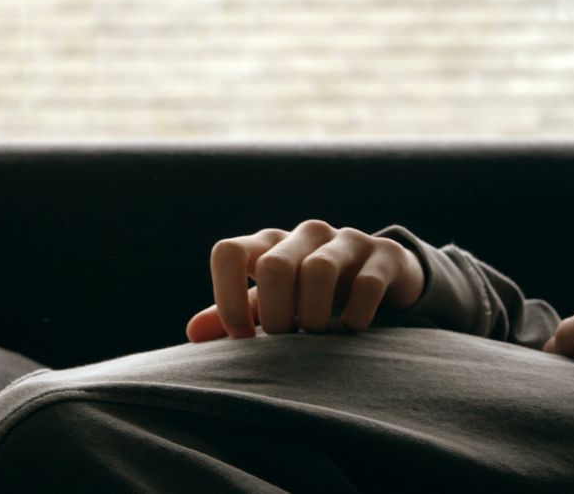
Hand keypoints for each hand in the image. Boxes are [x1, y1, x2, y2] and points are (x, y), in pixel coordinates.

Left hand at [186, 219, 425, 342]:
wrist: (377, 276)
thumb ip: (233, 316)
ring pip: (318, 270)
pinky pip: (367, 284)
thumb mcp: (269, 303)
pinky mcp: (382, 254)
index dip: (226, 297)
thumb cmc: (308, 294)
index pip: (228, 252)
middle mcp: (303, 234)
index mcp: (268, 243)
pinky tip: (350, 328)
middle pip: (274, 266)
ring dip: (314, 315)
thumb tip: (191, 334)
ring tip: (316, 334)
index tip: (242, 336)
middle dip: (276, 314)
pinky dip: (355, 315)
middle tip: (285, 338)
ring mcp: (344, 239)